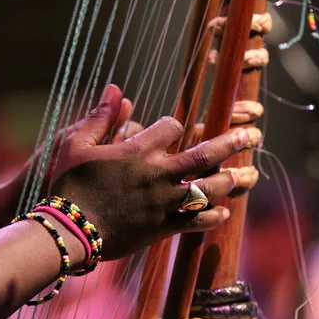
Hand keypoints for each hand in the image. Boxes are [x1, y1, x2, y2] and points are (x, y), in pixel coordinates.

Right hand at [52, 85, 249, 260]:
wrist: (68, 231)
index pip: (172, 127)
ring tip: (242, 175)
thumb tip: (116, 88)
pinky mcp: (161, 228)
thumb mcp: (76, 144)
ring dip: (227, 180)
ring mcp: (163, 202)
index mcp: (138, 150)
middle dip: (229, 144)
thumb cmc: (69, 185)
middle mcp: (158, 174)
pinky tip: (223, 214)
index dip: (174, 125)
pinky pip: (194, 222)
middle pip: (203, 155)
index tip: (174, 129)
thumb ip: (100, 116)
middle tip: (249, 136)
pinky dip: (211, 218)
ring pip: (206, 189)